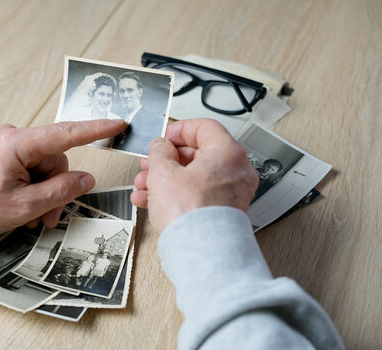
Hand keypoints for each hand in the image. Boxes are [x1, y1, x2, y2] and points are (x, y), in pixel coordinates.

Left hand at [0, 119, 125, 234]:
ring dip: (44, 193)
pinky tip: (24, 207)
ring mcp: (7, 145)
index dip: (95, 130)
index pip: (66, 133)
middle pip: (55, 160)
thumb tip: (86, 179)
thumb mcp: (25, 206)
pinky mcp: (3, 154)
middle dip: (57, 189)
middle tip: (48, 217)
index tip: (117, 124)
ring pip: (44, 167)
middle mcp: (13, 138)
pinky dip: (33, 188)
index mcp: (17, 144)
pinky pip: (30, 168)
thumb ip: (61, 190)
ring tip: (32, 217)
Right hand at [131, 119, 258, 231]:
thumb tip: (161, 146)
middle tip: (150, 164)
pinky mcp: (224, 212)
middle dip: (167, 160)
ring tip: (144, 186)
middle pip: (198, 155)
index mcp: (228, 152)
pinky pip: (199, 195)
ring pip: (195, 177)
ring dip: (166, 178)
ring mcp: (232, 194)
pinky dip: (177, 194)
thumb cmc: (191, 213)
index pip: (205, 127)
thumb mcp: (163, 172)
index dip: (179, 130)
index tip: (164, 137)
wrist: (202, 253)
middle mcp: (236, 171)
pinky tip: (151, 201)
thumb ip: (160, 152)